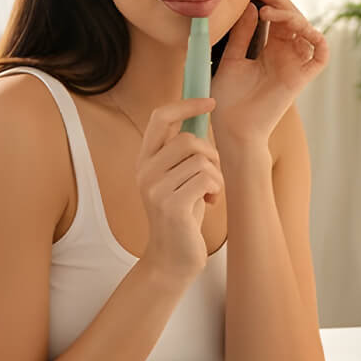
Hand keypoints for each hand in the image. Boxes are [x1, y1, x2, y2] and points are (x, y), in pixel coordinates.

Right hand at [134, 97, 221, 282]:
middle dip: (211, 154)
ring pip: (202, 160)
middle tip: (213, 175)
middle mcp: (144, 171)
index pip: (161, 117)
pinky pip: (207, 179)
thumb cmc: (183, 216)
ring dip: (216, 176)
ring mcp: (155, 188)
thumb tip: (201, 114)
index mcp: (145, 160)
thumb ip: (183, 152)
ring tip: (210, 193)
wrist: (172, 259)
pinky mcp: (171, 205)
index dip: (187, 104)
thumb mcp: (179, 177)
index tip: (211, 102)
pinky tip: (210, 203)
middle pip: (188, 139)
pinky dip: (216, 189)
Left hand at [209, 0, 329, 146]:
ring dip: (290, 15)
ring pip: (305, 29)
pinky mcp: (301, 78)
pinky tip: (298, 26)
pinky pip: (320, 54)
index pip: (275, 16)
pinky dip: (316, 38)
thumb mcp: (230, 60)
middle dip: (277, 0)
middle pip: (291, 18)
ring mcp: (294, 65)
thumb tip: (251, 7)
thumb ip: (242, 35)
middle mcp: (284, 55)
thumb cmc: (228, 101)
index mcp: (268, 50)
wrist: (232, 130)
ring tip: (268, 11)